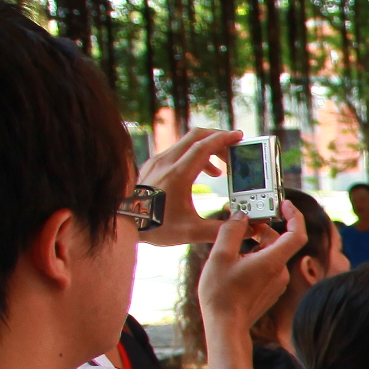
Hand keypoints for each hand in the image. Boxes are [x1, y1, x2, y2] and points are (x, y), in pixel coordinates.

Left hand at [135, 128, 241, 250]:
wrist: (122, 223)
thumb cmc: (153, 226)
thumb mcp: (190, 232)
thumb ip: (220, 229)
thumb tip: (245, 229)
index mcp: (177, 174)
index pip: (204, 146)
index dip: (224, 139)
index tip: (239, 136)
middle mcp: (166, 163)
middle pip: (195, 137)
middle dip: (217, 139)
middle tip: (233, 149)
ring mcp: (157, 162)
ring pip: (186, 144)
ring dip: (206, 149)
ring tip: (220, 170)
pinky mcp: (151, 166)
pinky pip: (176, 152)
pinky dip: (192, 156)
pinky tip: (199, 173)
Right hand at [196, 198, 311, 337]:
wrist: (225, 326)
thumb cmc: (221, 294)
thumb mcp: (220, 256)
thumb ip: (231, 231)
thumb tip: (240, 217)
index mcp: (273, 261)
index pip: (296, 233)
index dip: (294, 215)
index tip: (285, 204)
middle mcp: (280, 272)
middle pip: (276, 240)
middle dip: (259, 229)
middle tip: (238, 224)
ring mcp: (277, 282)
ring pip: (269, 253)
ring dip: (253, 245)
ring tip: (230, 250)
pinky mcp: (271, 290)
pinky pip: (266, 266)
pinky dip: (254, 258)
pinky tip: (234, 264)